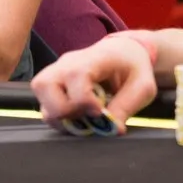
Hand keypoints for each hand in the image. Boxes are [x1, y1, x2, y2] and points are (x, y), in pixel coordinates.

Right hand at [31, 34, 157, 131]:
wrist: (124, 54)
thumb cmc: (134, 68)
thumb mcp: (143, 87)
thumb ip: (127, 106)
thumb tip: (113, 129)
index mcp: (94, 58)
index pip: (74, 76)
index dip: (83, 100)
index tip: (100, 111)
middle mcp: (68, 62)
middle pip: (44, 85)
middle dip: (64, 110)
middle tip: (88, 115)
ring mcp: (56, 71)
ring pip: (39, 97)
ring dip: (59, 116)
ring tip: (83, 117)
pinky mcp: (52, 83)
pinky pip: (44, 104)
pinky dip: (59, 116)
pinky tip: (78, 116)